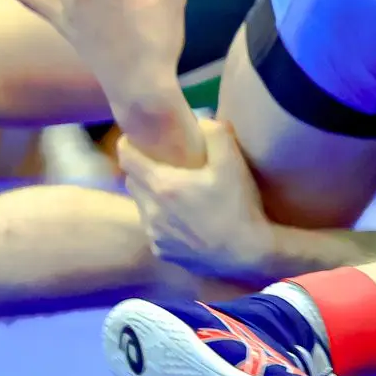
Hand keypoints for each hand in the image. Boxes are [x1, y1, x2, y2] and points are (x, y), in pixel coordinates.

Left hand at [116, 117, 275, 279]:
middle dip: (141, 170)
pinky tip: (183, 221)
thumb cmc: (239, 207)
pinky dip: (162, 221)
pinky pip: (154, 230)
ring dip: (151, 196)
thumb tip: (201, 120)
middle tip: (160, 164)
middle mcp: (151, 211)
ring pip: (142, 207)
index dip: (128, 144)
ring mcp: (155, 235)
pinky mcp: (162, 252)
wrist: (249, 255)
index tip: (136, 139)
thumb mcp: (233, 163)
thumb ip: (215, 133)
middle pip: (132, 181)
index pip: (126, 158)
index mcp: (162, 185)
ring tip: (174, 194)